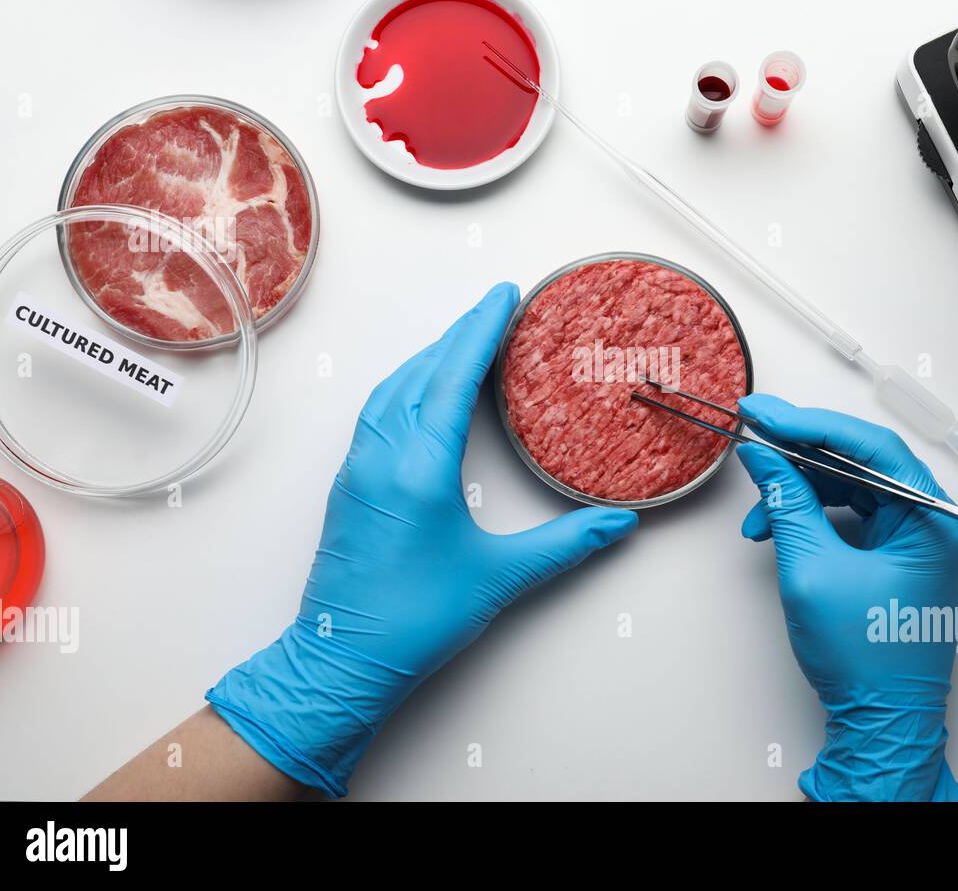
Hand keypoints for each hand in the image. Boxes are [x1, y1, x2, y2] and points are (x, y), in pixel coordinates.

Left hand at [207, 283, 637, 796]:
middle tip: (495, 308)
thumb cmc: (413, 620)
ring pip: (394, 388)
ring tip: (464, 341)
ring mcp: (359, 467)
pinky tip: (423, 392)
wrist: (340, 660)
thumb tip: (617, 522)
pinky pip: (378, 412)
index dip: (482, 330)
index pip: (454, 377)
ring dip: (430, 356)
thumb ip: (565, 544)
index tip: (504, 297)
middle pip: (422, 371)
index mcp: (419, 466)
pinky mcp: (350, 485)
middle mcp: (383, 455)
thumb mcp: (500, 577)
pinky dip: (406, 385)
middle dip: (459, 333)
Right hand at [735, 394, 957, 800]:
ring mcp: (921, 539)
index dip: (809, 424)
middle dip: (801, 453)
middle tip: (756, 436)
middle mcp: (937, 522)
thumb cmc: (866, 660)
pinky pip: (856, 514)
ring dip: (801, 490)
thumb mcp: (812, 570)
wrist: (882, 721)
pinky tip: (779, 524)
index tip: (764, 414)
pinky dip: (814, 514)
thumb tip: (763, 457)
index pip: (870, 447)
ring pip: (855, 486)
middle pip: (863, 461)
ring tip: (759, 511)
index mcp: (935, 520)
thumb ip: (786, 503)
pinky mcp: (902, 554)